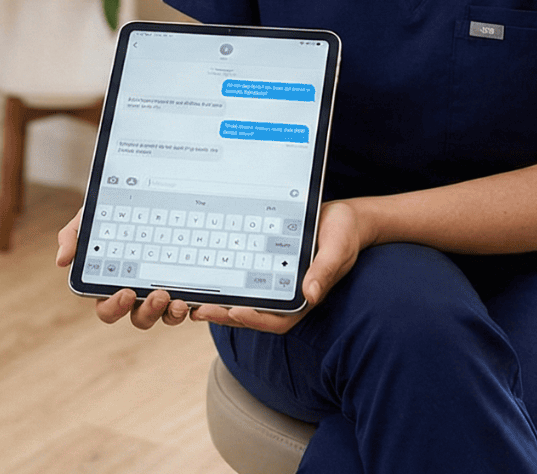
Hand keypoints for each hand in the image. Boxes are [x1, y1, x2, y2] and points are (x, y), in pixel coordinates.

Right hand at [56, 206, 192, 329]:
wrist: (145, 190)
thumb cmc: (112, 211)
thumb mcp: (90, 217)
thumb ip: (73, 235)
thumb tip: (62, 261)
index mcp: (111, 284)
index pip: (108, 308)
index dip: (115, 307)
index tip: (126, 292)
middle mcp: (137, 294)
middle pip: (140, 318)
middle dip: (149, 312)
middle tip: (160, 294)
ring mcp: (161, 291)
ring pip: (165, 317)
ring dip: (171, 315)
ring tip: (179, 300)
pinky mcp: (185, 285)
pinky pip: (191, 305)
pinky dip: (195, 307)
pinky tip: (200, 299)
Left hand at [191, 200, 368, 333]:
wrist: (343, 218)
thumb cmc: (343, 235)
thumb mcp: (337, 249)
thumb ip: (323, 271)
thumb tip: (311, 295)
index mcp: (304, 298)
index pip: (277, 319)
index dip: (255, 320)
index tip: (234, 312)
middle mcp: (287, 295)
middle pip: (253, 313)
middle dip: (226, 314)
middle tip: (199, 310)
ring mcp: (275, 282)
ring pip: (244, 298)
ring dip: (221, 302)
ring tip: (194, 300)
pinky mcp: (266, 266)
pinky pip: (244, 277)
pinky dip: (227, 280)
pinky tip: (206, 275)